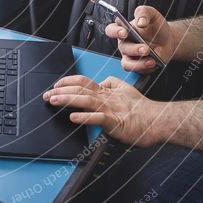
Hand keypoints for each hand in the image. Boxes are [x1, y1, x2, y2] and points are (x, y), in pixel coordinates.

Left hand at [43, 74, 159, 146]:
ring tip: (54, 101)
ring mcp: (109, 109)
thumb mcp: (124, 89)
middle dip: (60, 91)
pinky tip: (73, 117)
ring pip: (85, 100)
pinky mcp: (114, 122)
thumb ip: (111, 84)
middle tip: (46, 94)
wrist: (156, 120)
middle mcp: (106, 98)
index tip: (55, 85)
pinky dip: (84, 117)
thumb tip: (101, 82)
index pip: (83, 81)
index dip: (67, 81)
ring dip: (67, 100)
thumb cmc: (141, 109)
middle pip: (80, 89)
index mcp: (107, 91)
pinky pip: (97, 118)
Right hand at [104, 5, 174, 72]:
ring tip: (152, 60)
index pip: (111, 30)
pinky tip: (154, 63)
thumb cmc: (156, 26)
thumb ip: (143, 13)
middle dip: (134, 49)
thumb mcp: (152, 14)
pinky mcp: (136, 65)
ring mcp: (129, 55)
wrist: (168, 39)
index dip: (115, 32)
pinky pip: (136, 70)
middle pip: (122, 47)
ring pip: (126, 63)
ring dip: (138, 63)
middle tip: (146, 49)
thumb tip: (140, 22)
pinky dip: (145, 68)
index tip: (124, 32)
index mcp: (123, 28)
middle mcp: (124, 42)